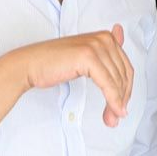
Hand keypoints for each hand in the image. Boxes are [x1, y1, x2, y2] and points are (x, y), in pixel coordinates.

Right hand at [17, 25, 132, 126]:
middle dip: (122, 99)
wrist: (30, 64)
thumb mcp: (84, 58)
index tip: (121, 105)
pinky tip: (113, 111)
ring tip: (112, 119)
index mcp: (104, 37)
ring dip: (117, 104)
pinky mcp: (88, 57)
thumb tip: (121, 36)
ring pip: (117, 81)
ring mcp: (96, 46)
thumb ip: (105, 53)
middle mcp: (103, 38)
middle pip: (124, 75)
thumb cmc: (54, 63)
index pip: (126, 67)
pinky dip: (113, 100)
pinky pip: (108, 84)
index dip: (126, 89)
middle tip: (117, 117)